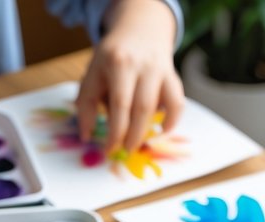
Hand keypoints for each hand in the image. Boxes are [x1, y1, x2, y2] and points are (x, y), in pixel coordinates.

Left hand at [77, 0, 183, 151]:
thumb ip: (86, 103)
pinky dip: (172, 120)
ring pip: (158, 106)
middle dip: (132, 136)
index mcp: (118, 63)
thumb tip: (86, 136)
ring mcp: (160, 69)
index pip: (119, 105)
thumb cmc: (113, 58)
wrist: (139, 28)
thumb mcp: (93, 73)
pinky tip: (161, 130)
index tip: (108, 150)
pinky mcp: (172, 75)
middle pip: (141, 108)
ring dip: (147, 131)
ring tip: (137, 144)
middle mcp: (142, 64)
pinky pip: (177, 102)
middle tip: (124, 151)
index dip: (115, 132)